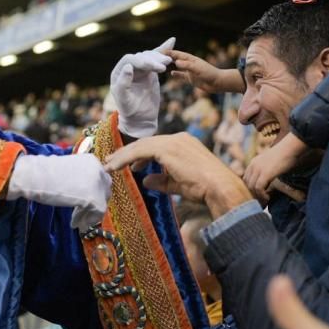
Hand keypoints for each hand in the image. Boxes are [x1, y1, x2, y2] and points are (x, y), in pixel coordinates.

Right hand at [6, 153, 111, 230]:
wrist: (35, 176)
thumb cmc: (45, 174)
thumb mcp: (68, 171)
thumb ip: (81, 179)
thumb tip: (86, 193)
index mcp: (92, 161)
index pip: (101, 180)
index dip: (94, 194)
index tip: (82, 204)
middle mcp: (98, 169)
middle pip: (104, 191)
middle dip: (94, 204)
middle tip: (81, 214)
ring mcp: (97, 183)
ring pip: (101, 202)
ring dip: (89, 214)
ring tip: (76, 222)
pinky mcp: (94, 197)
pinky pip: (97, 212)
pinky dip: (88, 220)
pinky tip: (76, 224)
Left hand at [104, 133, 250, 216]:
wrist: (219, 187)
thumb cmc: (205, 189)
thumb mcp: (179, 184)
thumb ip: (162, 180)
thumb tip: (146, 180)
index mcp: (184, 144)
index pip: (155, 146)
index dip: (139, 155)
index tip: (127, 164)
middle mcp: (178, 139)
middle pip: (146, 143)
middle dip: (126, 153)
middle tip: (110, 162)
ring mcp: (173, 142)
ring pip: (141, 146)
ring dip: (123, 156)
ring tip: (109, 166)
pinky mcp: (167, 149)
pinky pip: (140, 151)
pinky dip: (126, 158)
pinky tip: (116, 166)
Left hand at [111, 38, 174, 137]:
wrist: (140, 118)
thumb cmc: (129, 110)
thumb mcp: (124, 99)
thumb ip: (123, 83)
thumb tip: (128, 66)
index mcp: (119, 72)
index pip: (130, 60)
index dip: (141, 61)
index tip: (153, 67)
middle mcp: (128, 67)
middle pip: (141, 57)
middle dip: (153, 60)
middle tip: (164, 65)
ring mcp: (140, 69)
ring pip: (150, 57)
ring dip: (159, 58)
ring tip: (168, 62)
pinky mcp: (150, 72)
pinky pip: (156, 60)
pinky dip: (163, 51)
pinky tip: (172, 41)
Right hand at [167, 49, 245, 92]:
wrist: (218, 83)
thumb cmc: (209, 74)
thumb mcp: (197, 69)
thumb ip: (187, 66)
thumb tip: (176, 62)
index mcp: (191, 59)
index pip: (178, 54)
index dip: (169, 53)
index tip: (161, 51)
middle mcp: (189, 64)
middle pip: (177, 59)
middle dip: (168, 57)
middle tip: (158, 56)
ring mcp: (190, 71)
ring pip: (178, 67)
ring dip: (171, 64)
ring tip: (162, 63)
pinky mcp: (191, 78)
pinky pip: (181, 75)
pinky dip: (176, 74)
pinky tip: (171, 73)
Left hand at [242, 133, 307, 201]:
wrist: (291, 147)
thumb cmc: (286, 155)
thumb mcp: (272, 163)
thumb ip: (266, 171)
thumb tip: (268, 183)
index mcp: (253, 162)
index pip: (246, 179)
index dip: (251, 189)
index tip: (258, 197)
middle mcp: (253, 165)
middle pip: (247, 185)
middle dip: (253, 195)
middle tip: (261, 203)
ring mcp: (258, 169)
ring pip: (252, 188)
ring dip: (258, 197)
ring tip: (265, 202)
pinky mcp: (264, 173)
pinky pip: (258, 188)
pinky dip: (263, 195)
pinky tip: (268, 198)